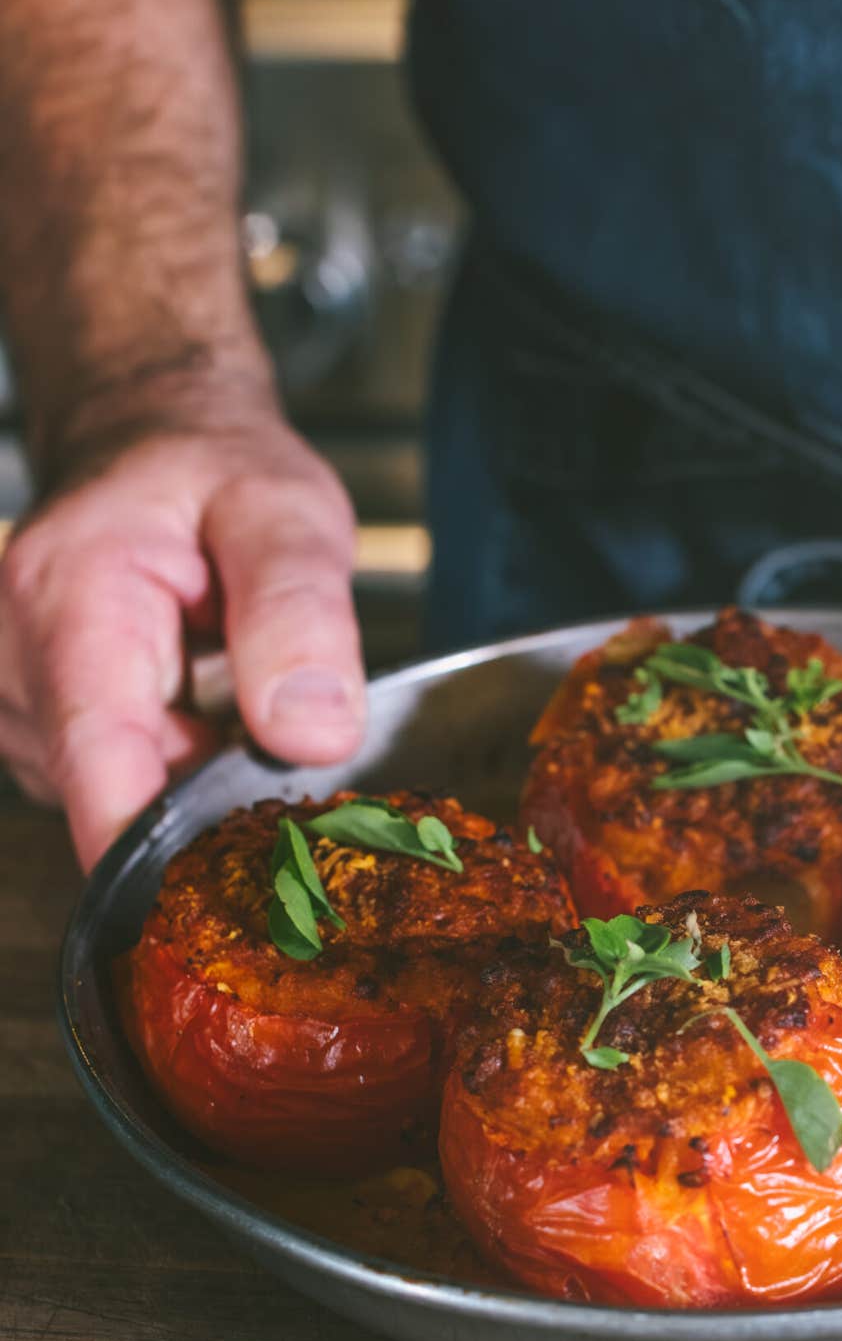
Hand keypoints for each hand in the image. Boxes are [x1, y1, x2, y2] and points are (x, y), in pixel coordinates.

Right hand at [0, 388, 365, 868]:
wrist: (153, 438)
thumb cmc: (214, 470)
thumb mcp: (286, 513)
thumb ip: (299, 616)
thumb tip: (312, 734)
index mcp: (69, 602)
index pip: (99, 765)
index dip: (159, 854)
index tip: (220, 902)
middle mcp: (16, 659)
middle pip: (116, 794)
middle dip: (205, 796)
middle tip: (276, 735)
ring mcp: (17, 700)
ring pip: (117, 797)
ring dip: (189, 773)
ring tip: (227, 696)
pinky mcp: (39, 727)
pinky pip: (113, 782)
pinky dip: (169, 765)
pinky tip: (197, 712)